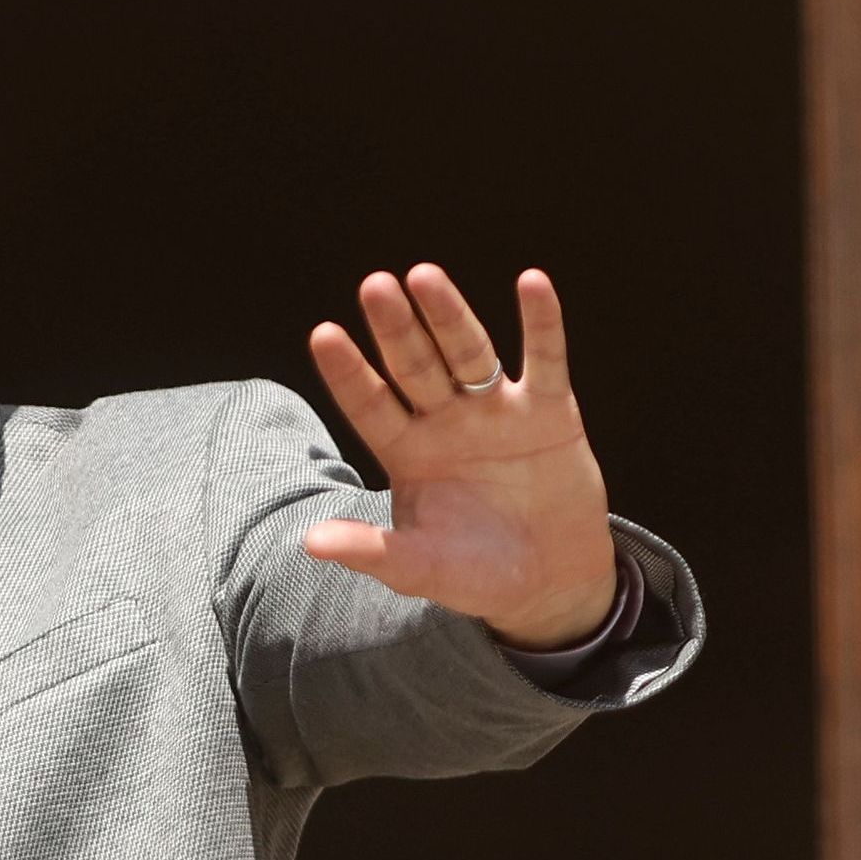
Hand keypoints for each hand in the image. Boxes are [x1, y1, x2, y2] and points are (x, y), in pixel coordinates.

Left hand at [301, 264, 621, 646]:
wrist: (550, 583)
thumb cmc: (475, 573)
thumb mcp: (418, 568)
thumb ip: (370, 551)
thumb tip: (309, 543)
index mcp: (407, 451)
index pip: (369, 404)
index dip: (348, 373)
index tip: (323, 334)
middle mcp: (446, 420)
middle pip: (415, 366)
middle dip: (395, 329)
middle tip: (374, 286)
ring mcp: (498, 410)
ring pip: (469, 353)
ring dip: (449, 315)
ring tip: (425, 276)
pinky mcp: (551, 411)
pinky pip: (545, 359)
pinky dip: (541, 323)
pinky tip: (532, 282)